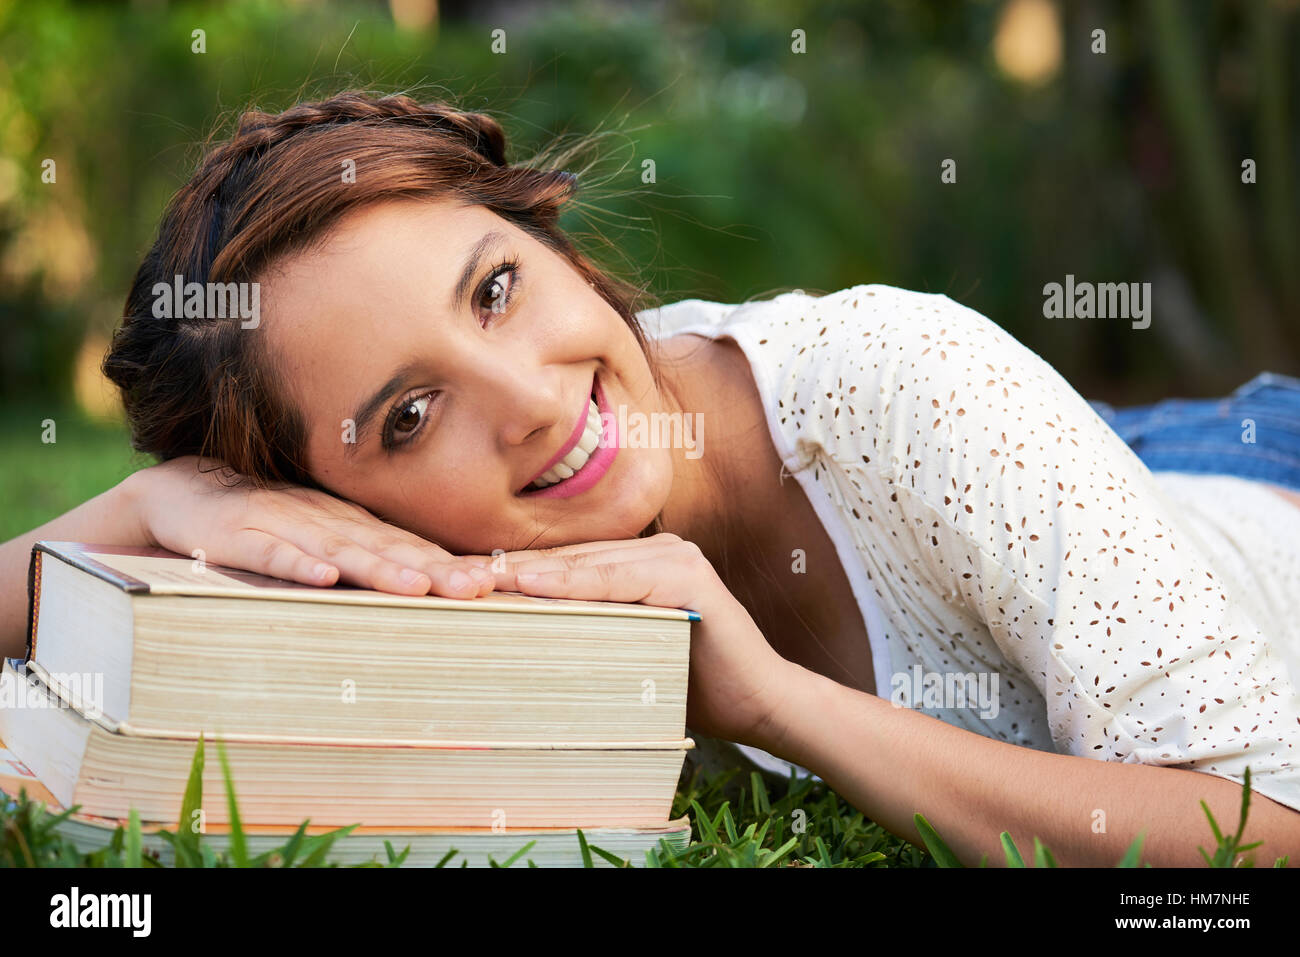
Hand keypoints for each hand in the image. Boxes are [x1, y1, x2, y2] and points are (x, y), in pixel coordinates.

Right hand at [128, 456, 493, 597]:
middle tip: (476, 588)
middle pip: (388, 550)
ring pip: (340, 550)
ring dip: (379, 569)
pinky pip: (271, 553)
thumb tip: (428, 584)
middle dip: (434, 570)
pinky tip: (321, 577)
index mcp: (353, 526)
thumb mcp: (324, 537)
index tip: (493, 585)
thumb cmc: (267, 521)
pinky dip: (296, 564)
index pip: (411, 548)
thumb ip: (368, 556)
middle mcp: (329, 523)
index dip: (451, 566)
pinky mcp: (240, 535)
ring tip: (419, 588)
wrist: (185, 493)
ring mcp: (286, 526)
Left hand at [466, 533, 798, 747]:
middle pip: (566, 561)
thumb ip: (585, 639)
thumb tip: (511, 649)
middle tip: (446, 580)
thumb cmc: (691, 690)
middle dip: (505, 572)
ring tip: (476, 581)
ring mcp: (674, 555)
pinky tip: (532, 586)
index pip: (562, 568)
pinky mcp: (688, 574)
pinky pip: (617, 579)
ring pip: (585, 566)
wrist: (762, 706)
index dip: (508, 577)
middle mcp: (658, 549)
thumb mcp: (624, 658)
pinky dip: (573, 584)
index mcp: (639, 564)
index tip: (452, 587)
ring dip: (529, 574)